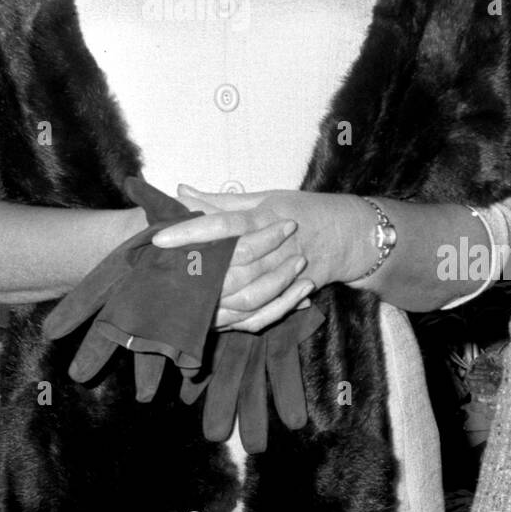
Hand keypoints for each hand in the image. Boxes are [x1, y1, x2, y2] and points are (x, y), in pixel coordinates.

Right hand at [43, 177, 235, 388]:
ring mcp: (166, 312)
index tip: (51, 332)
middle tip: (78, 376)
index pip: (96, 290)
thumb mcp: (170, 211)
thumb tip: (133, 184)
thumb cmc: (188, 226)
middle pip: (115, 326)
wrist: (224, 240)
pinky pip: (187, 346)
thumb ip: (152, 200)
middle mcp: (142, 296)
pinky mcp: (194, 322)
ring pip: (150, 344)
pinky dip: (187, 361)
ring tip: (144, 395)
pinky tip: (188, 379)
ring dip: (147, 369)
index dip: (76, 310)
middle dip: (99, 350)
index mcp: (130, 271)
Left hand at [153, 185, 377, 305]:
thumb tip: (181, 190)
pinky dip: (239, 320)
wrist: (351, 234)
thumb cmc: (303, 210)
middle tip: (165, 277)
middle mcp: (276, 248)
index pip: (222, 226)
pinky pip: (264, 316)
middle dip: (198, 275)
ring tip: (186, 300)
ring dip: (216, 301)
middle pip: (231, 267)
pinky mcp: (293, 294)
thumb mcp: (265, 197)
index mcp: (266, 217)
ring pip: (246, 296)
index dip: (190, 232)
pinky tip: (216, 319)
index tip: (159, 239)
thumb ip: (221, 200)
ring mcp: (287, 274)